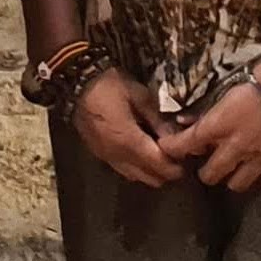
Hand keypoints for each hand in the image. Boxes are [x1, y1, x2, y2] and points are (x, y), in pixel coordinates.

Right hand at [66, 65, 179, 188]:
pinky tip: (139, 152)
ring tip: (158, 155)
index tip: (185, 156)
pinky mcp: (99, 153)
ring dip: (150, 171)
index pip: (160, 166)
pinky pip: (122, 169)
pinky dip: (135, 167)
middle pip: (150, 177)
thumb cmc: (109, 86)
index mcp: (129, 140)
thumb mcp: (140, 96)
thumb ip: (158, 120)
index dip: (176, 166)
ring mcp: (107, 156)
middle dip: (166, 171)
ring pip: (136, 177)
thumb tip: (175, 138)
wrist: (76, 83)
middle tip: (175, 156)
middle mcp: (118, 154)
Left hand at [160, 78, 260, 193]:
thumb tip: (181, 122)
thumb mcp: (224, 91)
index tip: (170, 150)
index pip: (184, 146)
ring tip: (236, 168)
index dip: (173, 149)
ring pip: (238, 184)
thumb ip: (203, 112)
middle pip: (210, 175)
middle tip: (208, 164)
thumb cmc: (258, 82)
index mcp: (217, 127)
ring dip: (233, 177)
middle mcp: (236, 148)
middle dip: (205, 171)